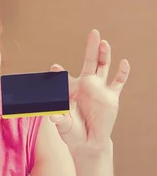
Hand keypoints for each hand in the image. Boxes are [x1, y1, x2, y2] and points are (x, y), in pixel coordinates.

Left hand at [49, 30, 129, 153]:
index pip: (64, 77)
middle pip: (89, 62)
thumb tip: (52, 117)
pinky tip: (124, 62)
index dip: (59, 73)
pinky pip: (118, 82)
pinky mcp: (111, 97)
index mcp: (70, 90)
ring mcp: (99, 89)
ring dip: (105, 55)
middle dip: (91, 48)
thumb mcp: (63, 126)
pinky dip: (122, 72)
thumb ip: (59, 120)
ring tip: (104, 43)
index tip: (55, 68)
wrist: (88, 142)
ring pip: (104, 68)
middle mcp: (85, 85)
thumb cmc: (71, 132)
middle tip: (93, 33)